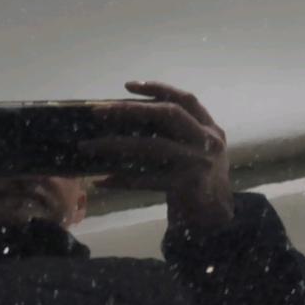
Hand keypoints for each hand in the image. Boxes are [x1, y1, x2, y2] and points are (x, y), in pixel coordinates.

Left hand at [81, 81, 232, 230]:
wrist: (215, 219)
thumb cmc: (197, 178)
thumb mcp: (195, 149)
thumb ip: (174, 132)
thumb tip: (124, 118)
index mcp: (209, 127)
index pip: (185, 99)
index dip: (158, 88)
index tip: (128, 86)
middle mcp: (207, 141)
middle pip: (168, 114)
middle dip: (131, 109)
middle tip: (99, 111)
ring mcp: (197, 163)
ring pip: (152, 146)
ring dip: (116, 144)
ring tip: (89, 145)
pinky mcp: (185, 185)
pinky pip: (146, 179)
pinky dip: (122, 179)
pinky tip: (102, 180)